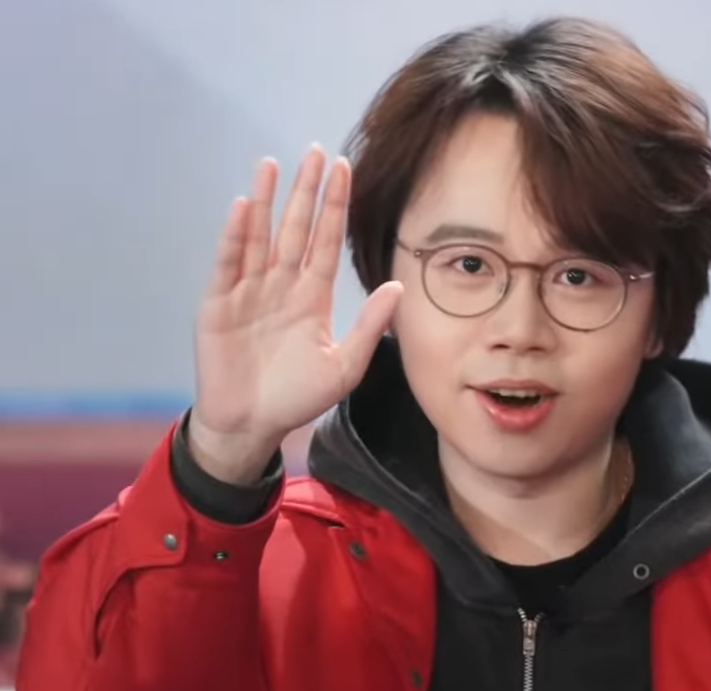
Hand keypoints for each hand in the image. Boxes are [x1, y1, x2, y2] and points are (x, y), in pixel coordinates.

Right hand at [189, 146, 401, 483]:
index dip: (334, 208)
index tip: (344, 171)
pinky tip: (246, 207)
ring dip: (268, 202)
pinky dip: (236, 236)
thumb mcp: (345, 366)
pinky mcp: (218, 304)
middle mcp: (281, 287)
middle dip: (306, 192)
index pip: (325, 243)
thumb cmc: (298, 398)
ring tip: (274, 165)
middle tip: (316, 152)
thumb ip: (370, 326)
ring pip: (261, 237)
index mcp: (311, 298)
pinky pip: (229, 264)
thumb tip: (399, 287)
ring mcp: (248, 292)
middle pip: (296, 230)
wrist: (252, 425)